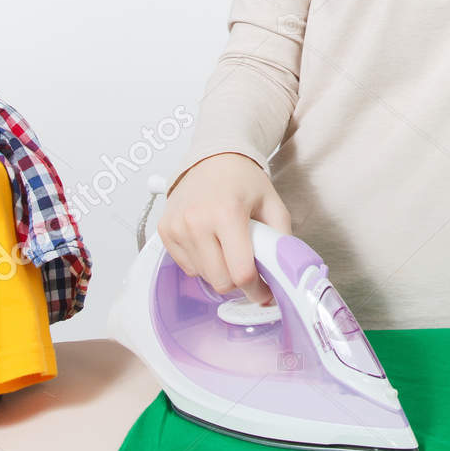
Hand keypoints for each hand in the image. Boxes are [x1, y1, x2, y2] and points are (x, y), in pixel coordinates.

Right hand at [158, 153, 291, 305]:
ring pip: (203, 277)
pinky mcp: (165, 230)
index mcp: (227, 214)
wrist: (214, 158)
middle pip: (220, 281)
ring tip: (229, 249)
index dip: (257, 290)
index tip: (265, 292)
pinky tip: (211, 243)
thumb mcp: (273, 204)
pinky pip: (187, 267)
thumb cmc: (243, 180)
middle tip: (249, 270)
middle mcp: (197, 221)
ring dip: (220, 272)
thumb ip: (281, 240)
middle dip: (239, 282)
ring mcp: (177, 227)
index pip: (241, 273)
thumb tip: (284, 274)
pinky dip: (202, 263)